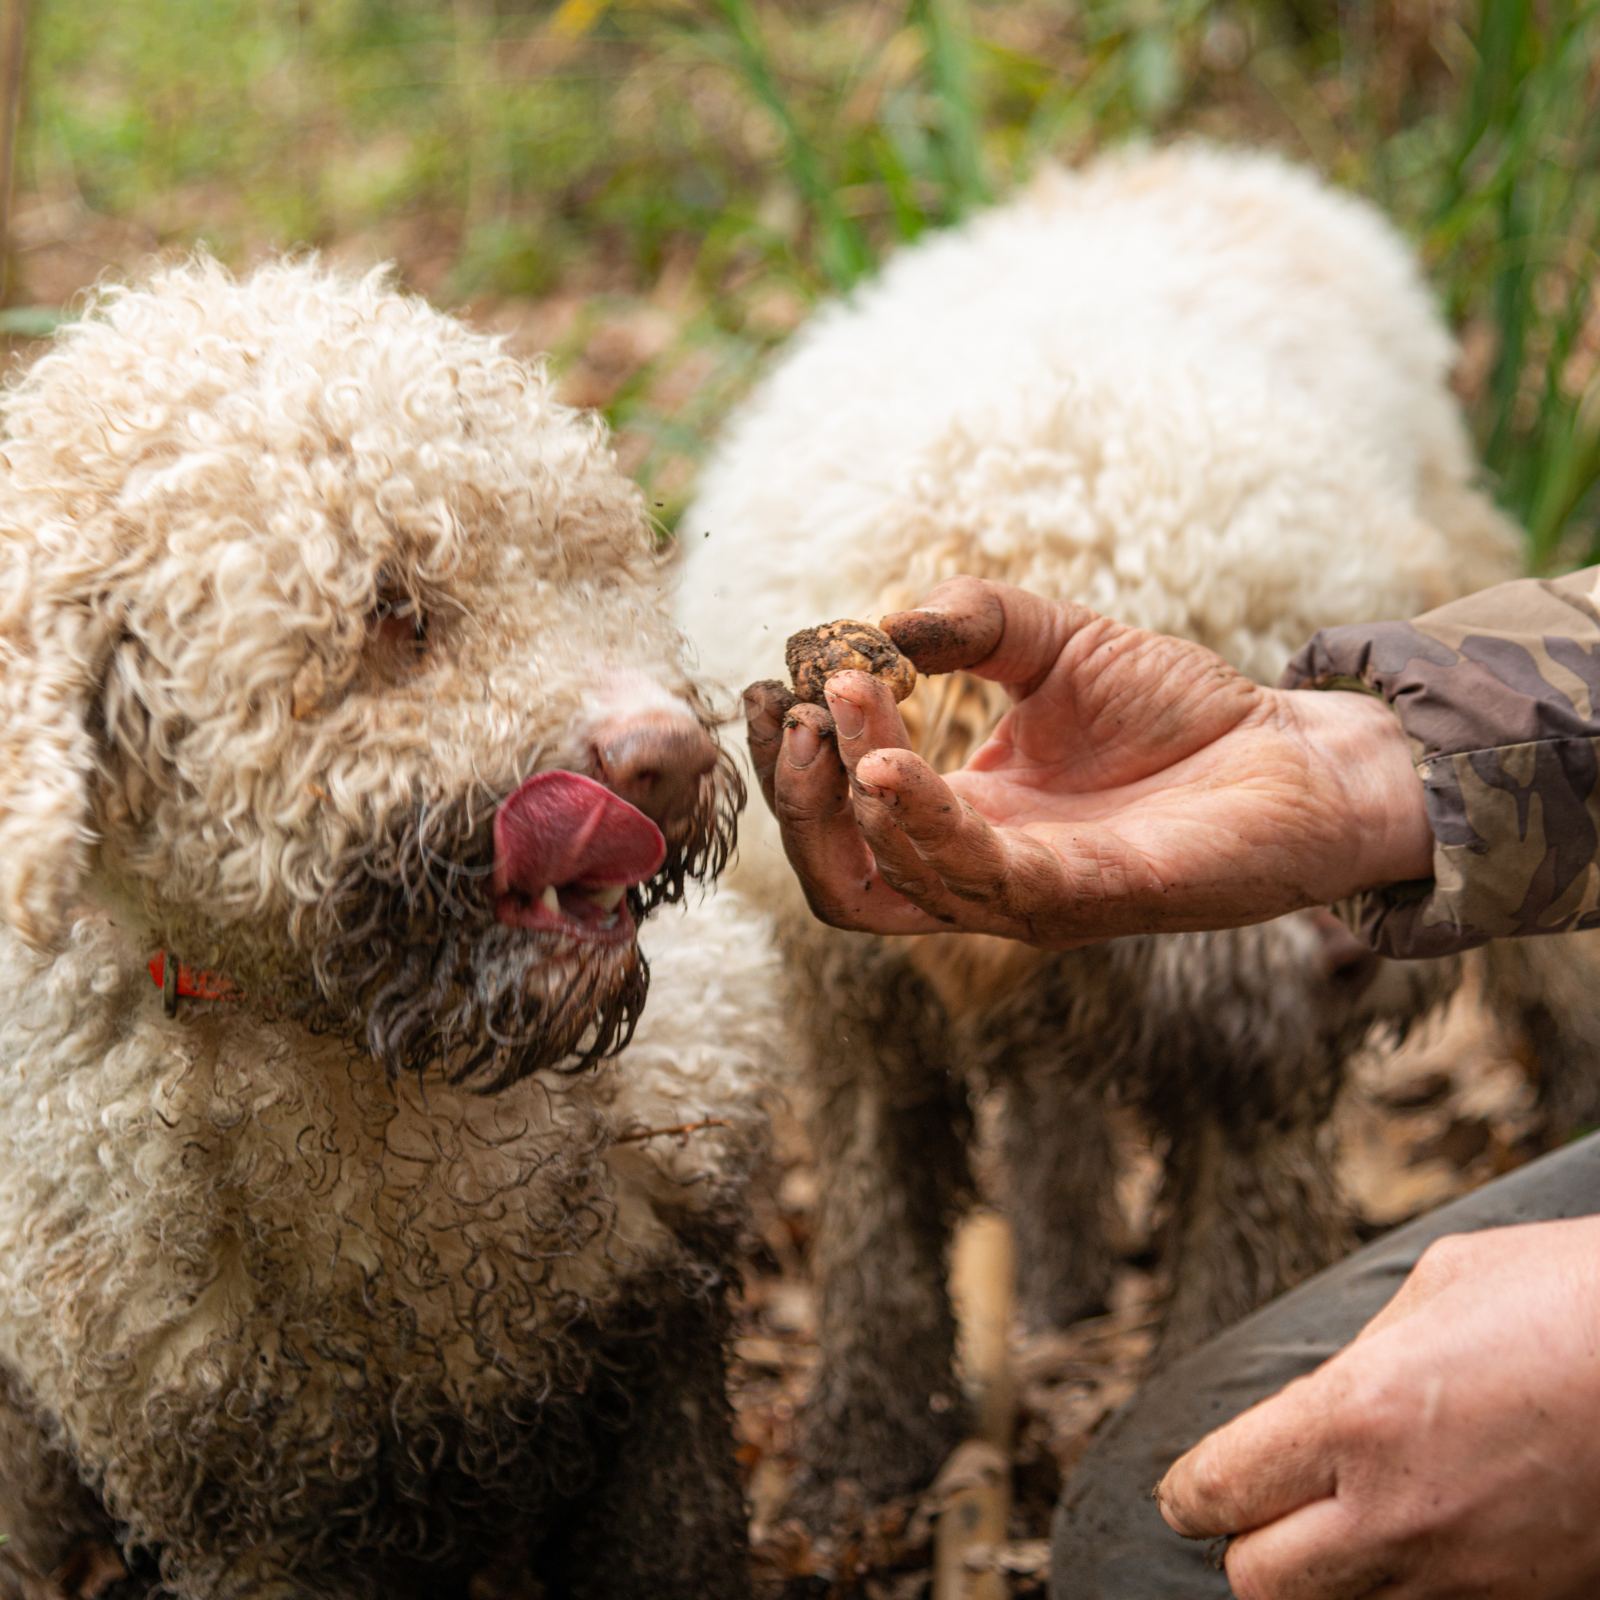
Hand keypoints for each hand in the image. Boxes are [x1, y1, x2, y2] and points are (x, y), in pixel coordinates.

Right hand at [743, 576, 1431, 944]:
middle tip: (799, 708)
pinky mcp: (1082, 898)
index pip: (841, 823)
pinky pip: (974, 880)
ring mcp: (1024, 897)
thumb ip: (970, 624)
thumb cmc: (1180, 712)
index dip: (796, 763)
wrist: (1299, 753)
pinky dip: (915, 823)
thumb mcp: (1056, 643)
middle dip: (797, 797)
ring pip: (890, 884)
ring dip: (848, 793)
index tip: (784, 681)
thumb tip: (881, 624)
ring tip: (848, 701)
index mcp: (961, 823)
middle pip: (841, 879)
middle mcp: (978, 874)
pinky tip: (886, 762)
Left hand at [1158, 1217, 1599, 1598]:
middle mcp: (1400, 1512)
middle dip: (1245, 1548)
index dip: (1189, 1492)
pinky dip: (1408, 1597)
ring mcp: (1473, 1577)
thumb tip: (1329, 1398)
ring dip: (1325, 1580)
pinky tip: (1421, 1548)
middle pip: (1260, 1585)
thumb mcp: (1446, 1285)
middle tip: (1257, 1510)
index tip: (1187, 1489)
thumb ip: (1366, 1351)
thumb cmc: (1576, 1296)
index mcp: (1358, 1414)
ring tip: (1336, 1529)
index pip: (1221, 1489)